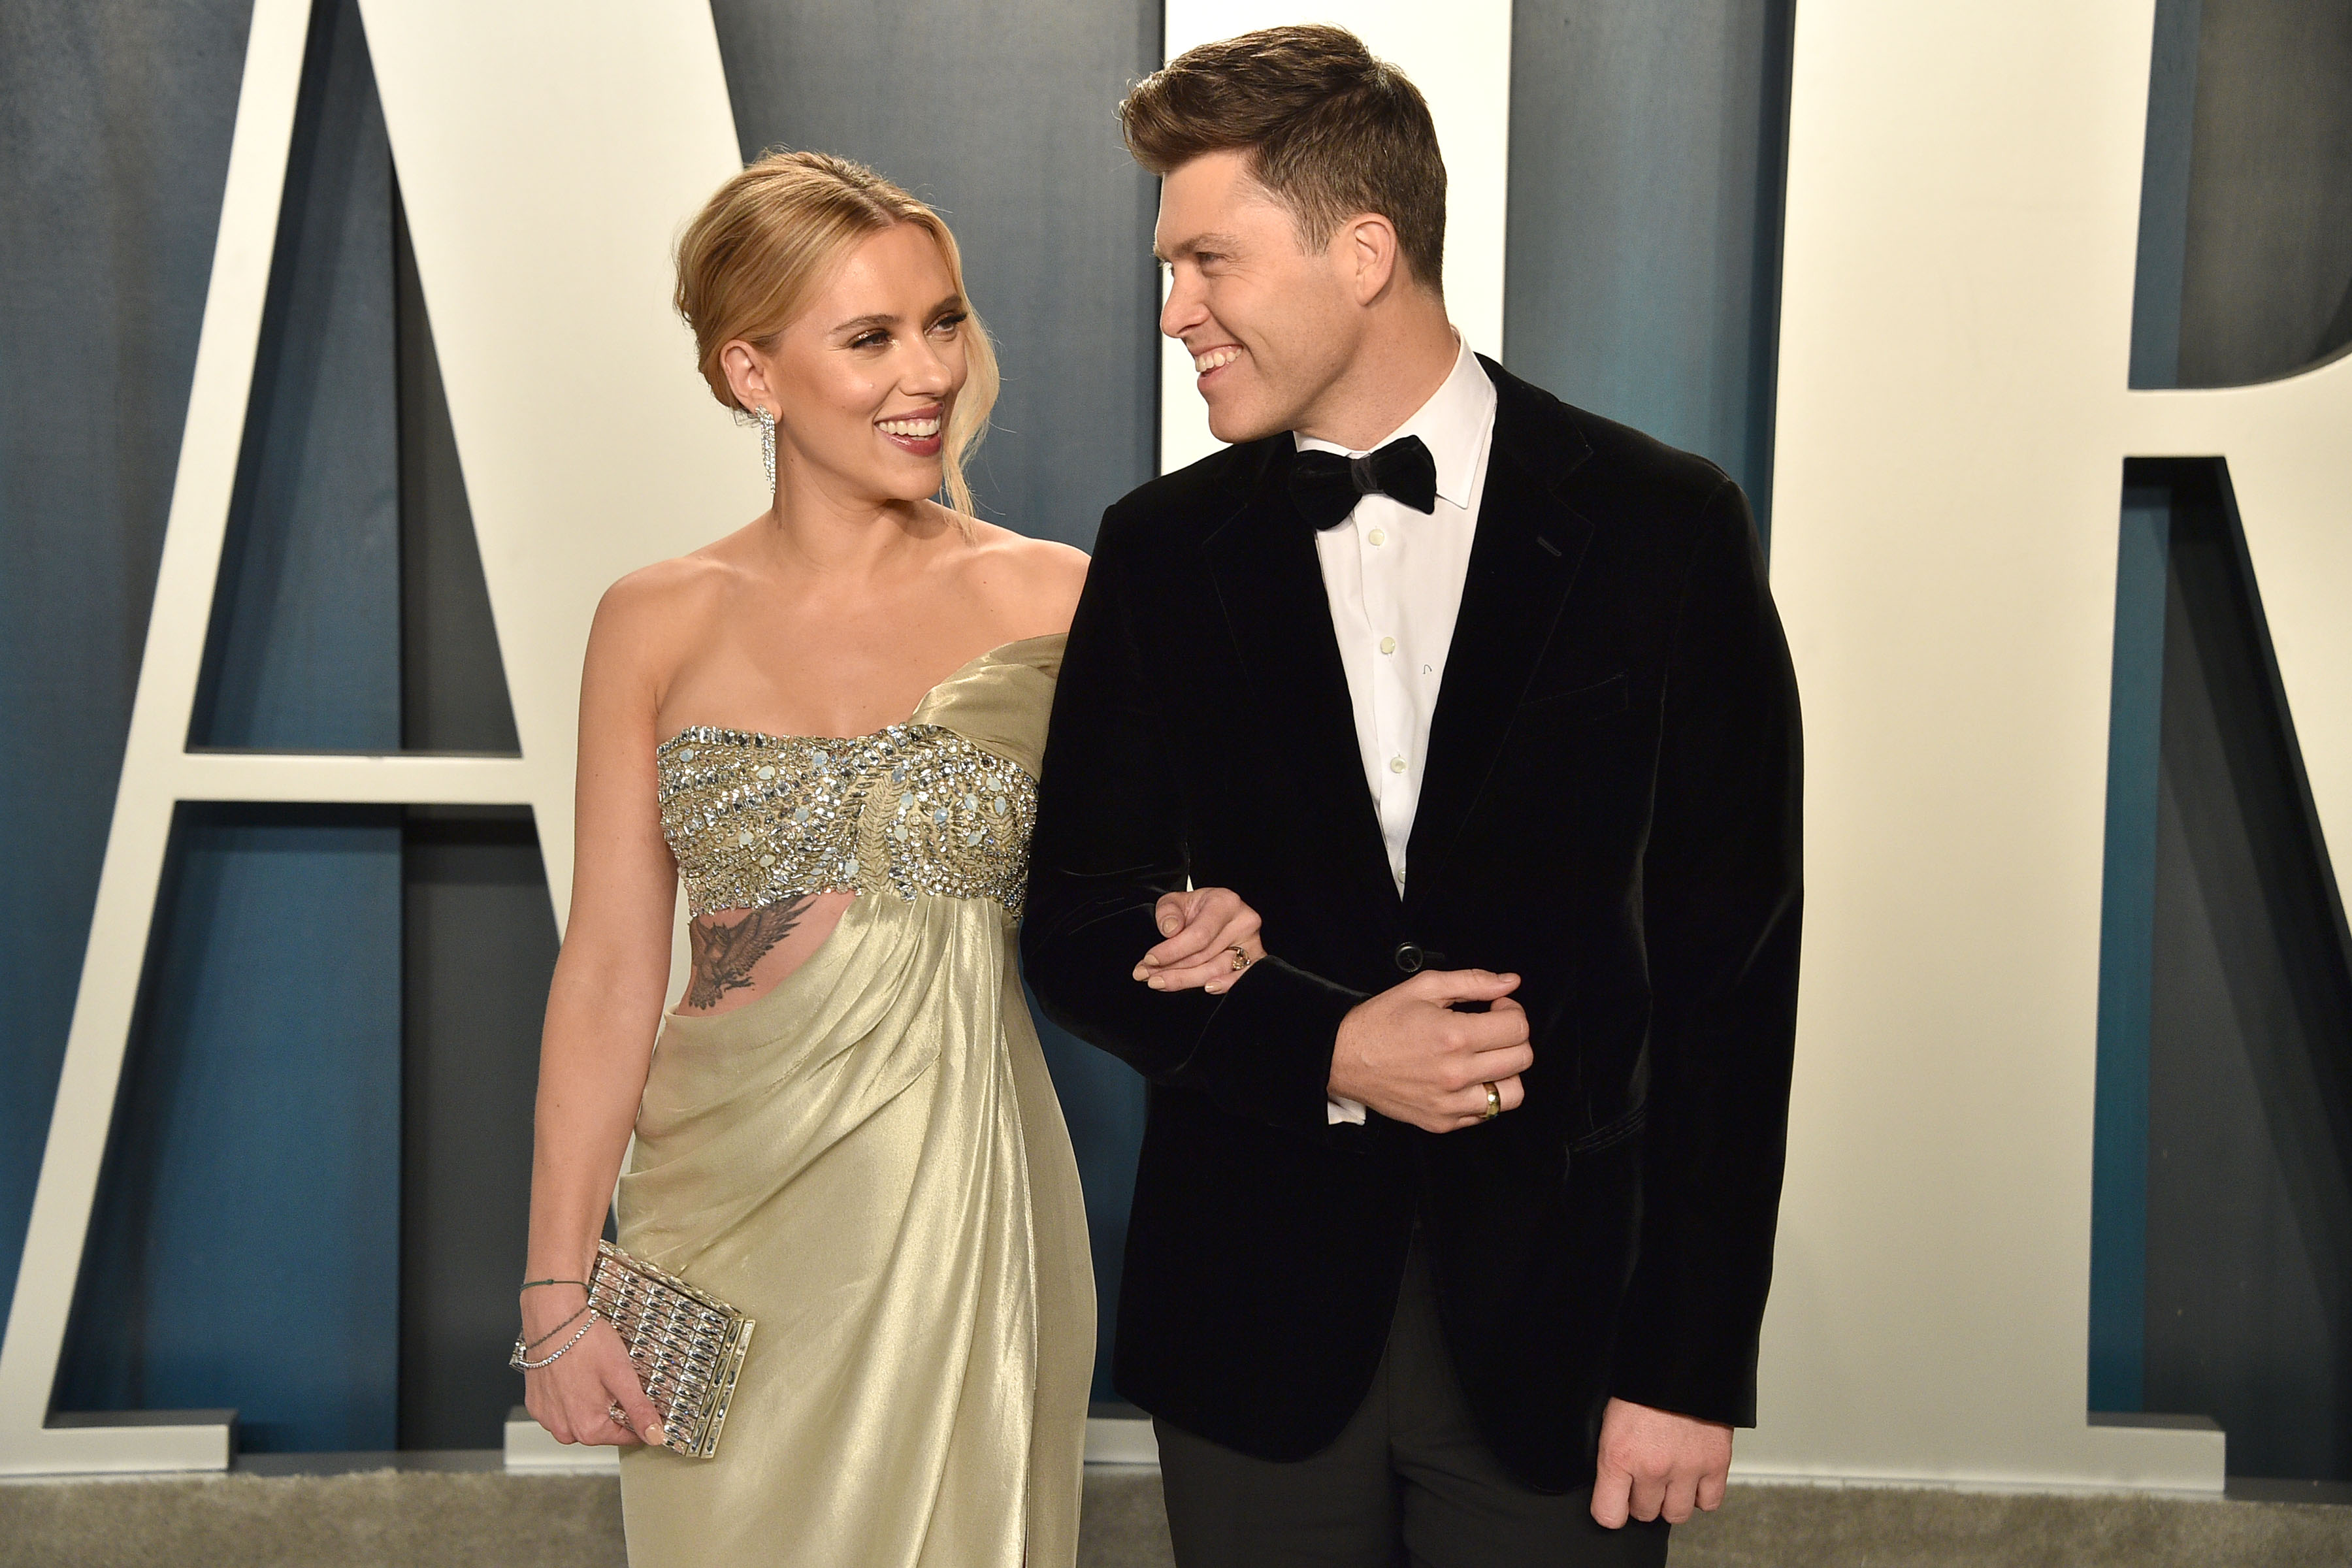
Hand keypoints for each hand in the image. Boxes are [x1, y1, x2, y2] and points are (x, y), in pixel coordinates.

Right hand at [521, 1289, 664, 1447]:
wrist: (553, 1321)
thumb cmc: (585, 1344)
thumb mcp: (622, 1376)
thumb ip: (640, 1410)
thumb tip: (656, 1436)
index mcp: (588, 1428)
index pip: (625, 1437)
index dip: (639, 1420)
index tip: (643, 1405)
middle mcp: (564, 1429)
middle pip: (601, 1429)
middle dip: (613, 1410)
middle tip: (616, 1381)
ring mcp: (547, 1417)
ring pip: (579, 1419)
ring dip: (590, 1404)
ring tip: (594, 1376)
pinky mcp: (536, 1403)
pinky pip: (560, 1409)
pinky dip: (570, 1397)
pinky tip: (576, 1377)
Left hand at [1134, 888, 1264, 995]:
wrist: (1215, 911)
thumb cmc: (1197, 907)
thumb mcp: (1176, 901)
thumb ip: (1168, 912)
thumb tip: (1171, 930)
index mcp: (1225, 903)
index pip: (1199, 935)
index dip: (1172, 951)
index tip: (1149, 959)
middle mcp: (1243, 923)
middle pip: (1205, 956)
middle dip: (1171, 969)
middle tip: (1145, 975)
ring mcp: (1252, 944)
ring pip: (1216, 971)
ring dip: (1184, 980)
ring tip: (1159, 982)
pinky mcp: (1255, 960)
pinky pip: (1240, 978)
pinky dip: (1225, 985)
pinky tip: (1206, 988)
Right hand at [1327, 969, 1530, 1132]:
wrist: (1342, 1058)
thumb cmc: (1380, 1021)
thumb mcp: (1424, 987)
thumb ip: (1472, 981)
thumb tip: (1511, 982)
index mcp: (1455, 1035)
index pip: (1518, 1028)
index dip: (1512, 1011)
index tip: (1496, 1008)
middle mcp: (1457, 1074)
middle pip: (1522, 1059)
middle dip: (1514, 1038)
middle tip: (1492, 1029)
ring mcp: (1450, 1103)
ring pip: (1513, 1094)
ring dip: (1507, 1072)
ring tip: (1486, 1059)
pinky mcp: (1442, 1123)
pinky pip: (1486, 1114)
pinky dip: (1484, 1095)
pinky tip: (1467, 1079)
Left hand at [1590, 1397, 1731, 1526]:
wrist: (1680, 1359)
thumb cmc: (1641, 1383)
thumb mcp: (1609, 1418)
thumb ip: (1611, 1454)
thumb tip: (1609, 1481)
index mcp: (1619, 1456)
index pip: (1609, 1515)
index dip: (1611, 1511)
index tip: (1614, 1504)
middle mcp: (1652, 1468)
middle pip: (1644, 1514)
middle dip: (1642, 1499)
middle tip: (1644, 1477)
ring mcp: (1686, 1469)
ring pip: (1676, 1514)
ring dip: (1671, 1500)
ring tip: (1669, 1478)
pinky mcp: (1715, 1464)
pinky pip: (1709, 1502)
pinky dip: (1701, 1494)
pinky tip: (1692, 1477)